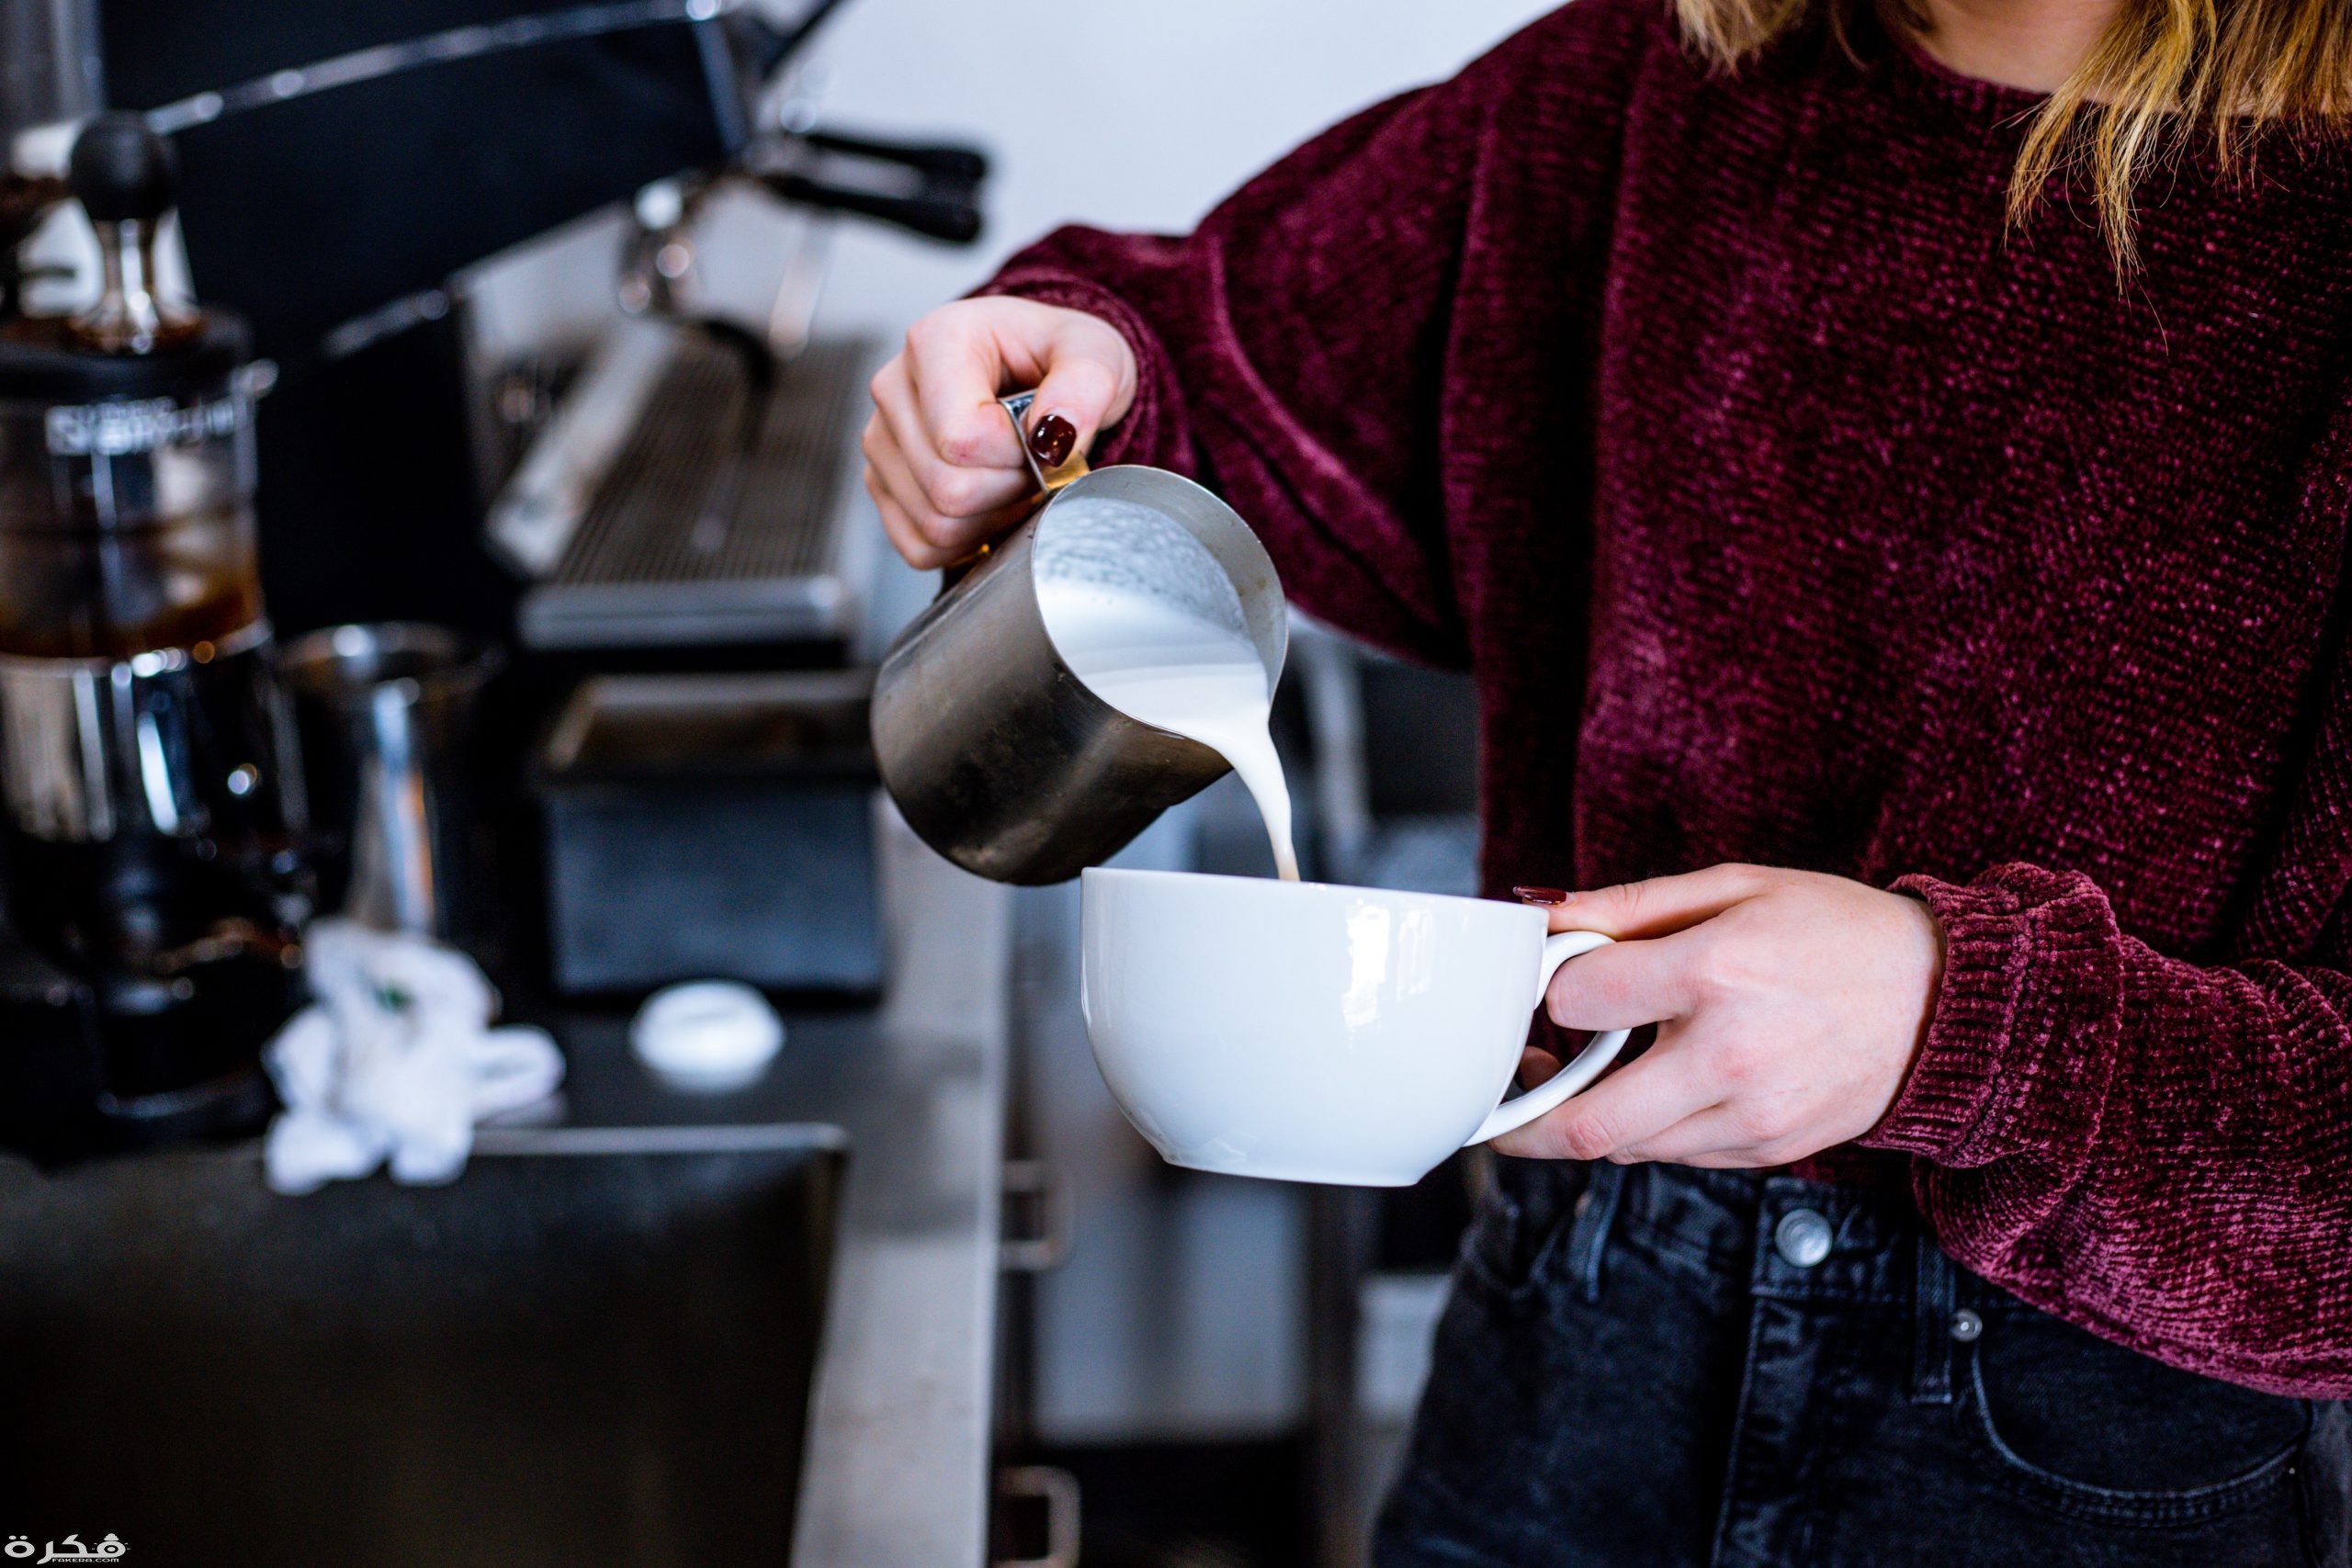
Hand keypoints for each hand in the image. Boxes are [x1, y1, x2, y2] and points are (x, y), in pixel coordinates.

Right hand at [863, 296, 1139, 569]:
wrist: (1037, 372)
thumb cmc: (1056, 358)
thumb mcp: (1094, 353)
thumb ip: (1085, 384)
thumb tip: (1054, 434)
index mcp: (935, 342)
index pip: (963, 439)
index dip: (1018, 457)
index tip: (1042, 438)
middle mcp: (893, 388)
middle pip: (946, 489)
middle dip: (1009, 490)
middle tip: (1034, 463)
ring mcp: (880, 440)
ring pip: (934, 524)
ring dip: (991, 518)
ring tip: (1014, 478)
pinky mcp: (881, 484)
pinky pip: (919, 546)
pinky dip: (965, 540)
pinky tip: (990, 503)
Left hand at [1492, 864, 1945, 1167]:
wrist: (1946, 1001)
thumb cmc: (1837, 931)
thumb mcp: (1736, 885)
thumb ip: (1631, 905)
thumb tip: (1546, 919)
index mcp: (1716, 972)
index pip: (1580, 1002)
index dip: (1552, 990)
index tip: (1552, 984)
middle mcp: (1729, 1056)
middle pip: (1587, 1121)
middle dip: (1523, 1122)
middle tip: (1502, 1103)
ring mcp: (1752, 1115)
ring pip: (1626, 1148)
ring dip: (1585, 1124)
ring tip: (1577, 1080)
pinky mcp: (1770, 1150)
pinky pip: (1677, 1156)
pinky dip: (1648, 1131)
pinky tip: (1653, 1090)